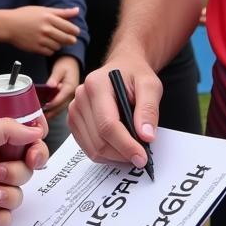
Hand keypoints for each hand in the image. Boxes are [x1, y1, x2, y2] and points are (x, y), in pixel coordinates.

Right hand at [0, 6, 79, 55]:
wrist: (8, 25)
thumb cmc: (25, 15)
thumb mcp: (44, 9)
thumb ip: (62, 12)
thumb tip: (77, 10)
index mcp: (49, 17)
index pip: (70, 27)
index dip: (75, 31)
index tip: (75, 31)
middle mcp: (46, 29)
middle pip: (67, 39)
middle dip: (70, 40)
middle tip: (69, 39)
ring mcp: (41, 39)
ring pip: (59, 46)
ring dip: (59, 45)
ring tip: (55, 40)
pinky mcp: (36, 48)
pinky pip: (50, 52)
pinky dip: (51, 50)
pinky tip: (47, 44)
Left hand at [0, 119, 49, 225]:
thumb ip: (5, 129)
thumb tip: (33, 129)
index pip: (21, 136)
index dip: (34, 138)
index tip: (36, 140)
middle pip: (28, 163)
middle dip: (28, 164)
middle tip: (20, 163)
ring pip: (21, 190)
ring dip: (11, 190)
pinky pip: (10, 217)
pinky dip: (2, 214)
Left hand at [43, 55, 79, 119]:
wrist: (71, 62)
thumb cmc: (66, 64)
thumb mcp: (59, 69)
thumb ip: (54, 77)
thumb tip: (51, 85)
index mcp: (71, 87)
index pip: (61, 98)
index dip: (53, 103)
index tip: (45, 106)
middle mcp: (72, 94)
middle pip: (61, 106)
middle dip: (52, 112)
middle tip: (42, 117)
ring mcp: (70, 97)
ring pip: (61, 108)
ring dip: (53, 113)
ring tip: (44, 118)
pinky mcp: (67, 98)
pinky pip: (61, 106)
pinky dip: (54, 110)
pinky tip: (48, 114)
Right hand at [68, 53, 160, 167]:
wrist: (123, 67)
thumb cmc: (135, 75)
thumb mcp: (150, 85)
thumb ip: (149, 109)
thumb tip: (146, 136)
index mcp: (96, 84)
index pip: (107, 124)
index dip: (125, 145)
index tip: (142, 158)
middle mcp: (80, 97)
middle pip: (99, 140)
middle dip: (122, 154)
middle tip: (142, 157)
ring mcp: (74, 110)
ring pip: (92, 148)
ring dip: (114, 157)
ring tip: (132, 151)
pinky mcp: (74, 121)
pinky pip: (88, 147)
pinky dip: (105, 154)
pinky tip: (119, 148)